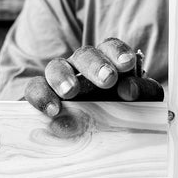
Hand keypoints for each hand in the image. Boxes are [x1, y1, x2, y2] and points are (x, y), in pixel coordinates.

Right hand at [24, 37, 163, 116]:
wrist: (94, 131)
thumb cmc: (120, 109)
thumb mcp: (140, 101)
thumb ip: (142, 92)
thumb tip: (130, 89)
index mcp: (106, 61)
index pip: (110, 46)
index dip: (119, 52)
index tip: (128, 64)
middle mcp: (81, 64)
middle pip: (85, 54)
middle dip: (96, 66)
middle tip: (108, 79)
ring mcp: (59, 77)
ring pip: (56, 65)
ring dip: (63, 77)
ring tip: (71, 92)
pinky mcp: (41, 93)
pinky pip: (35, 87)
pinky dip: (42, 96)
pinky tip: (53, 111)